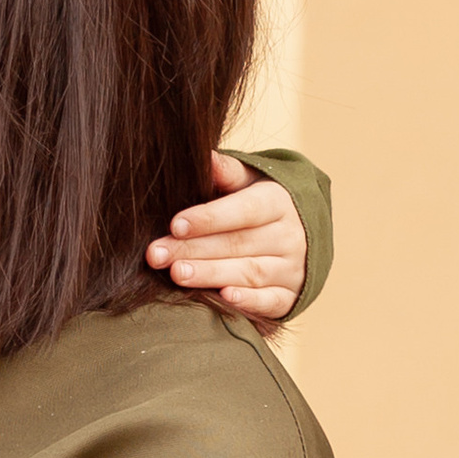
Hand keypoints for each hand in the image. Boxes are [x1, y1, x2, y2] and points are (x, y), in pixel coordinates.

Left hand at [147, 152, 307, 321]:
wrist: (301, 235)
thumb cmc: (259, 205)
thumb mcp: (249, 182)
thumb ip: (227, 173)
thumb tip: (203, 156)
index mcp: (278, 202)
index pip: (243, 210)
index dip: (209, 218)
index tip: (175, 225)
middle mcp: (289, 236)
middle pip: (238, 243)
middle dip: (194, 250)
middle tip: (157, 255)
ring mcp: (292, 269)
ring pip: (250, 272)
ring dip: (211, 274)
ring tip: (177, 274)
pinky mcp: (291, 297)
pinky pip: (271, 301)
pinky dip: (249, 301)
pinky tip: (224, 298)